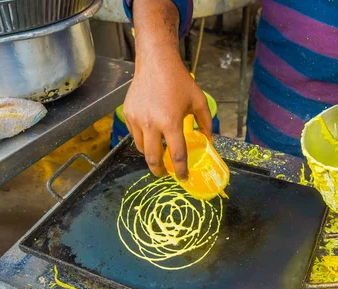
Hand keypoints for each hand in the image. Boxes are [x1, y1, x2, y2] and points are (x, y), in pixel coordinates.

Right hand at [124, 55, 211, 179]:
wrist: (156, 63)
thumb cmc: (179, 81)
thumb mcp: (198, 101)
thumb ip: (206, 122)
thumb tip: (209, 140)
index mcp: (171, 122)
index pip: (176, 155)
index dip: (181, 170)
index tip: (183, 177)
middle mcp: (152, 123)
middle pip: (153, 158)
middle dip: (160, 170)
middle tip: (165, 173)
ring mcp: (137, 119)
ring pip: (141, 148)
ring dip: (150, 155)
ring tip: (158, 155)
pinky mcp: (128, 114)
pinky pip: (134, 135)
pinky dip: (143, 140)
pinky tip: (151, 137)